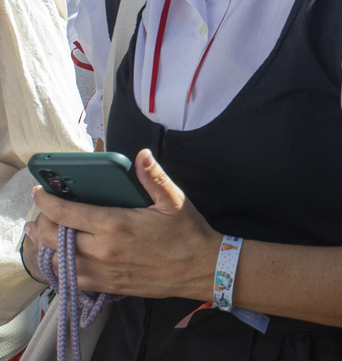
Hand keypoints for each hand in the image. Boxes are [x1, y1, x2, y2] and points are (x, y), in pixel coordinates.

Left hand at [27, 149, 219, 299]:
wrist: (200, 268)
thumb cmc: (187, 233)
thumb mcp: (174, 200)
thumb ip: (153, 177)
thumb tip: (141, 155)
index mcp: (116, 225)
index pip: (66, 213)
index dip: (47, 201)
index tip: (40, 191)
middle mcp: (103, 250)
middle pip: (54, 237)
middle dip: (43, 222)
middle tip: (42, 211)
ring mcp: (103, 271)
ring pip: (58, 260)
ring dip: (47, 245)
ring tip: (45, 232)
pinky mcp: (107, 285)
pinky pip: (71, 280)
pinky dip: (61, 267)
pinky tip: (63, 257)